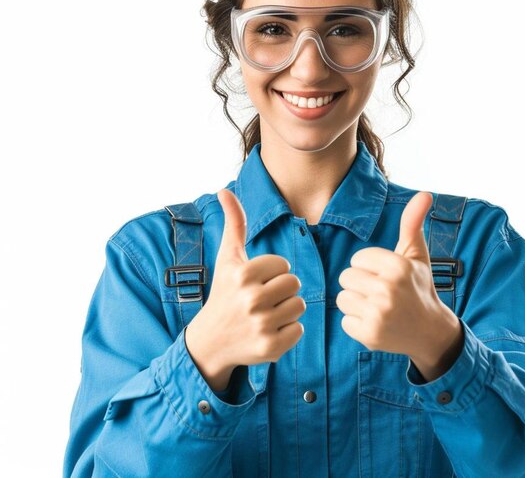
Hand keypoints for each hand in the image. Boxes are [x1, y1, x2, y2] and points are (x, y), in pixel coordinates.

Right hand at [185, 188, 305, 383]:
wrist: (210, 341)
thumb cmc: (223, 292)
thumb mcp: (227, 257)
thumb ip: (234, 223)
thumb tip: (224, 191)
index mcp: (242, 274)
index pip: (284, 264)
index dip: (272, 272)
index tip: (255, 282)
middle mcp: (250, 300)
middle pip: (294, 284)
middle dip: (281, 290)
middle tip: (261, 299)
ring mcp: (260, 326)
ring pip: (299, 306)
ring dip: (286, 310)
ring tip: (264, 314)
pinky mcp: (270, 348)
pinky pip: (299, 329)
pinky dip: (288, 331)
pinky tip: (267, 331)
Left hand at [336, 191, 463, 380]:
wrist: (430, 332)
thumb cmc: (419, 287)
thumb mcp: (416, 255)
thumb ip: (413, 223)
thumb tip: (424, 194)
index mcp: (397, 266)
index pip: (356, 259)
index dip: (368, 267)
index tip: (386, 277)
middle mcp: (388, 289)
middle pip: (346, 277)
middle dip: (360, 285)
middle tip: (382, 294)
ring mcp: (379, 313)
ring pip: (343, 298)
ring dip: (357, 304)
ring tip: (378, 308)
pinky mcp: (370, 334)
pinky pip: (345, 320)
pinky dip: (357, 323)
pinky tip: (377, 324)